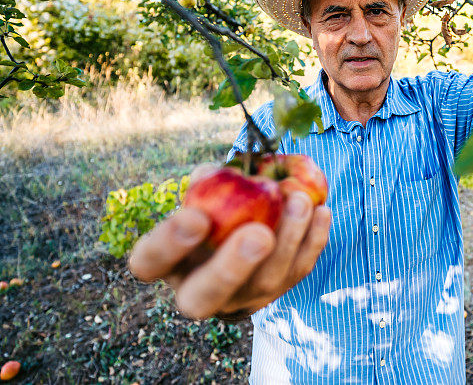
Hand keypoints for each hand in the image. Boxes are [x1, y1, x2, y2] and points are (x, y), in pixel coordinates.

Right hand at [128, 172, 331, 319]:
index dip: (168, 243)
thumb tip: (210, 174)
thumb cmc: (215, 211)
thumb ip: (205, 185)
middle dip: (233, 266)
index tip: (195, 216)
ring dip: (287, 240)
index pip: (150, 262)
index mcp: (167, 265)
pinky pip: (298, 271)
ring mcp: (241, 298)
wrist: (243, 238)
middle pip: (205, 295)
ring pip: (264, 282)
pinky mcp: (278, 291)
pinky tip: (321, 212)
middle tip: (259, 234)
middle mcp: (197, 292)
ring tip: (301, 200)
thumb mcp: (203, 196)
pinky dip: (313, 241)